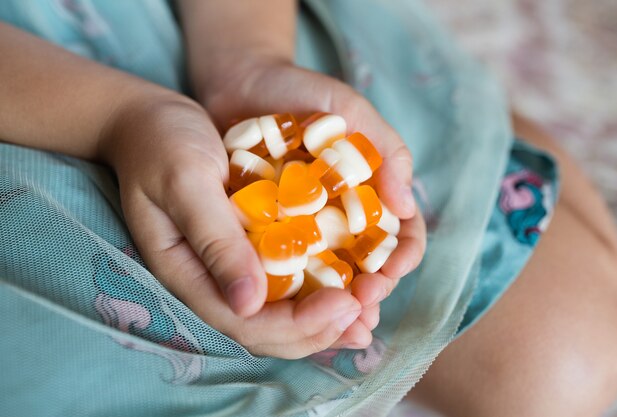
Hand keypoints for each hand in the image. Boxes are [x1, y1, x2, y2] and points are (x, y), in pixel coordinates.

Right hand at [99, 95, 362, 357]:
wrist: (148, 121)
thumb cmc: (161, 143)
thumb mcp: (185, 182)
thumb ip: (215, 240)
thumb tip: (250, 304)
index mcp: (190, 274)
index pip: (247, 323)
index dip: (300, 323)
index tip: (347, 303)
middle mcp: (214, 280)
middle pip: (270, 329)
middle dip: (322, 329)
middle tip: (367, 314)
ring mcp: (231, 266)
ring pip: (282, 312)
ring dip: (326, 319)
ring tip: (369, 313)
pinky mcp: (248, 246)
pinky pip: (287, 280)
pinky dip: (321, 287)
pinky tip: (353, 282)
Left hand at [199, 58, 426, 347]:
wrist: (239, 81)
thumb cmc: (300, 90)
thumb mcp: (349, 110)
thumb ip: (385, 150)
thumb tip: (408, 207)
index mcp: (370, 192)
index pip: (401, 235)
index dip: (401, 256)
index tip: (392, 270)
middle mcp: (342, 218)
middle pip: (367, 266)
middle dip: (371, 291)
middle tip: (361, 306)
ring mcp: (305, 229)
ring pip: (329, 278)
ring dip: (337, 305)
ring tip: (336, 323)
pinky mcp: (268, 232)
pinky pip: (284, 268)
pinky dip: (293, 292)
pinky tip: (294, 309)